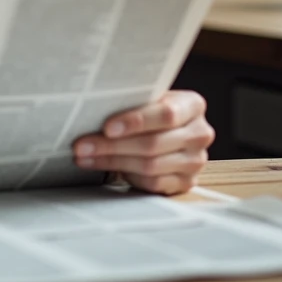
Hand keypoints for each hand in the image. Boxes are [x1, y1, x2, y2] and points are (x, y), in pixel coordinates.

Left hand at [72, 90, 213, 194]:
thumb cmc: (150, 111)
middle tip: (82, 145)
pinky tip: (103, 167)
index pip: (166, 114)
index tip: (107, 127)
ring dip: (112, 161)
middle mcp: (199, 133)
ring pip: (149, 166)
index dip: (135, 121)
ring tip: (85, 156)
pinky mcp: (186, 182)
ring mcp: (195, 161)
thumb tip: (93, 104)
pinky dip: (126, 175)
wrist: (164, 130)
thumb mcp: (147, 99)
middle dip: (112, 145)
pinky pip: (153, 183)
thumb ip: (132, 100)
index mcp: (193, 106)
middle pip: (153, 143)